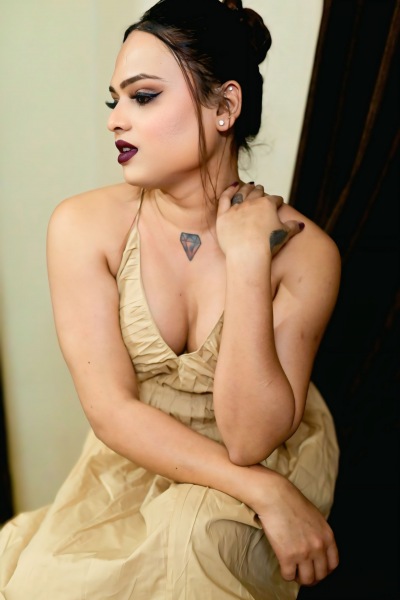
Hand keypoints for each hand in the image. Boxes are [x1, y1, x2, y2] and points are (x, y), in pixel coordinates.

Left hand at [217, 182, 304, 257]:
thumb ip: (293, 227)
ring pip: (241, 194)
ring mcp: (236, 208)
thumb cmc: (268, 244)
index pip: (275, 200)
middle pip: (257, 194)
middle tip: (260, 188)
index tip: (278, 201)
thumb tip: (300, 224)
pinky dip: (228, 191)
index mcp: (267, 205)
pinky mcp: (223, 215)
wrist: (248, 254)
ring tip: (248, 186)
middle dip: (260, 191)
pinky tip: (232, 187)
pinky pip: (225, 199)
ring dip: (246, 188)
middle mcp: (251, 203)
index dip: (277, 200)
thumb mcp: (285, 234)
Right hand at [248, 467, 338, 586]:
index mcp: (327, 536)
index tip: (317, 569)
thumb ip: (319, 534)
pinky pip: (289, 576)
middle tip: (303, 573)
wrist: (274, 496)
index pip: (333, 564)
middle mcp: (318, 547)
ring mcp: (304, 553)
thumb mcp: (315, 517)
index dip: (325, 570)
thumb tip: (317, 548)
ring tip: (294, 571)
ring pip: (307, 580)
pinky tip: (283, 566)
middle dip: (312, 577)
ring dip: (299, 578)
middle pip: (321, 575)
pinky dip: (286, 574)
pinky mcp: (287, 556)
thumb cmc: (291, 501)